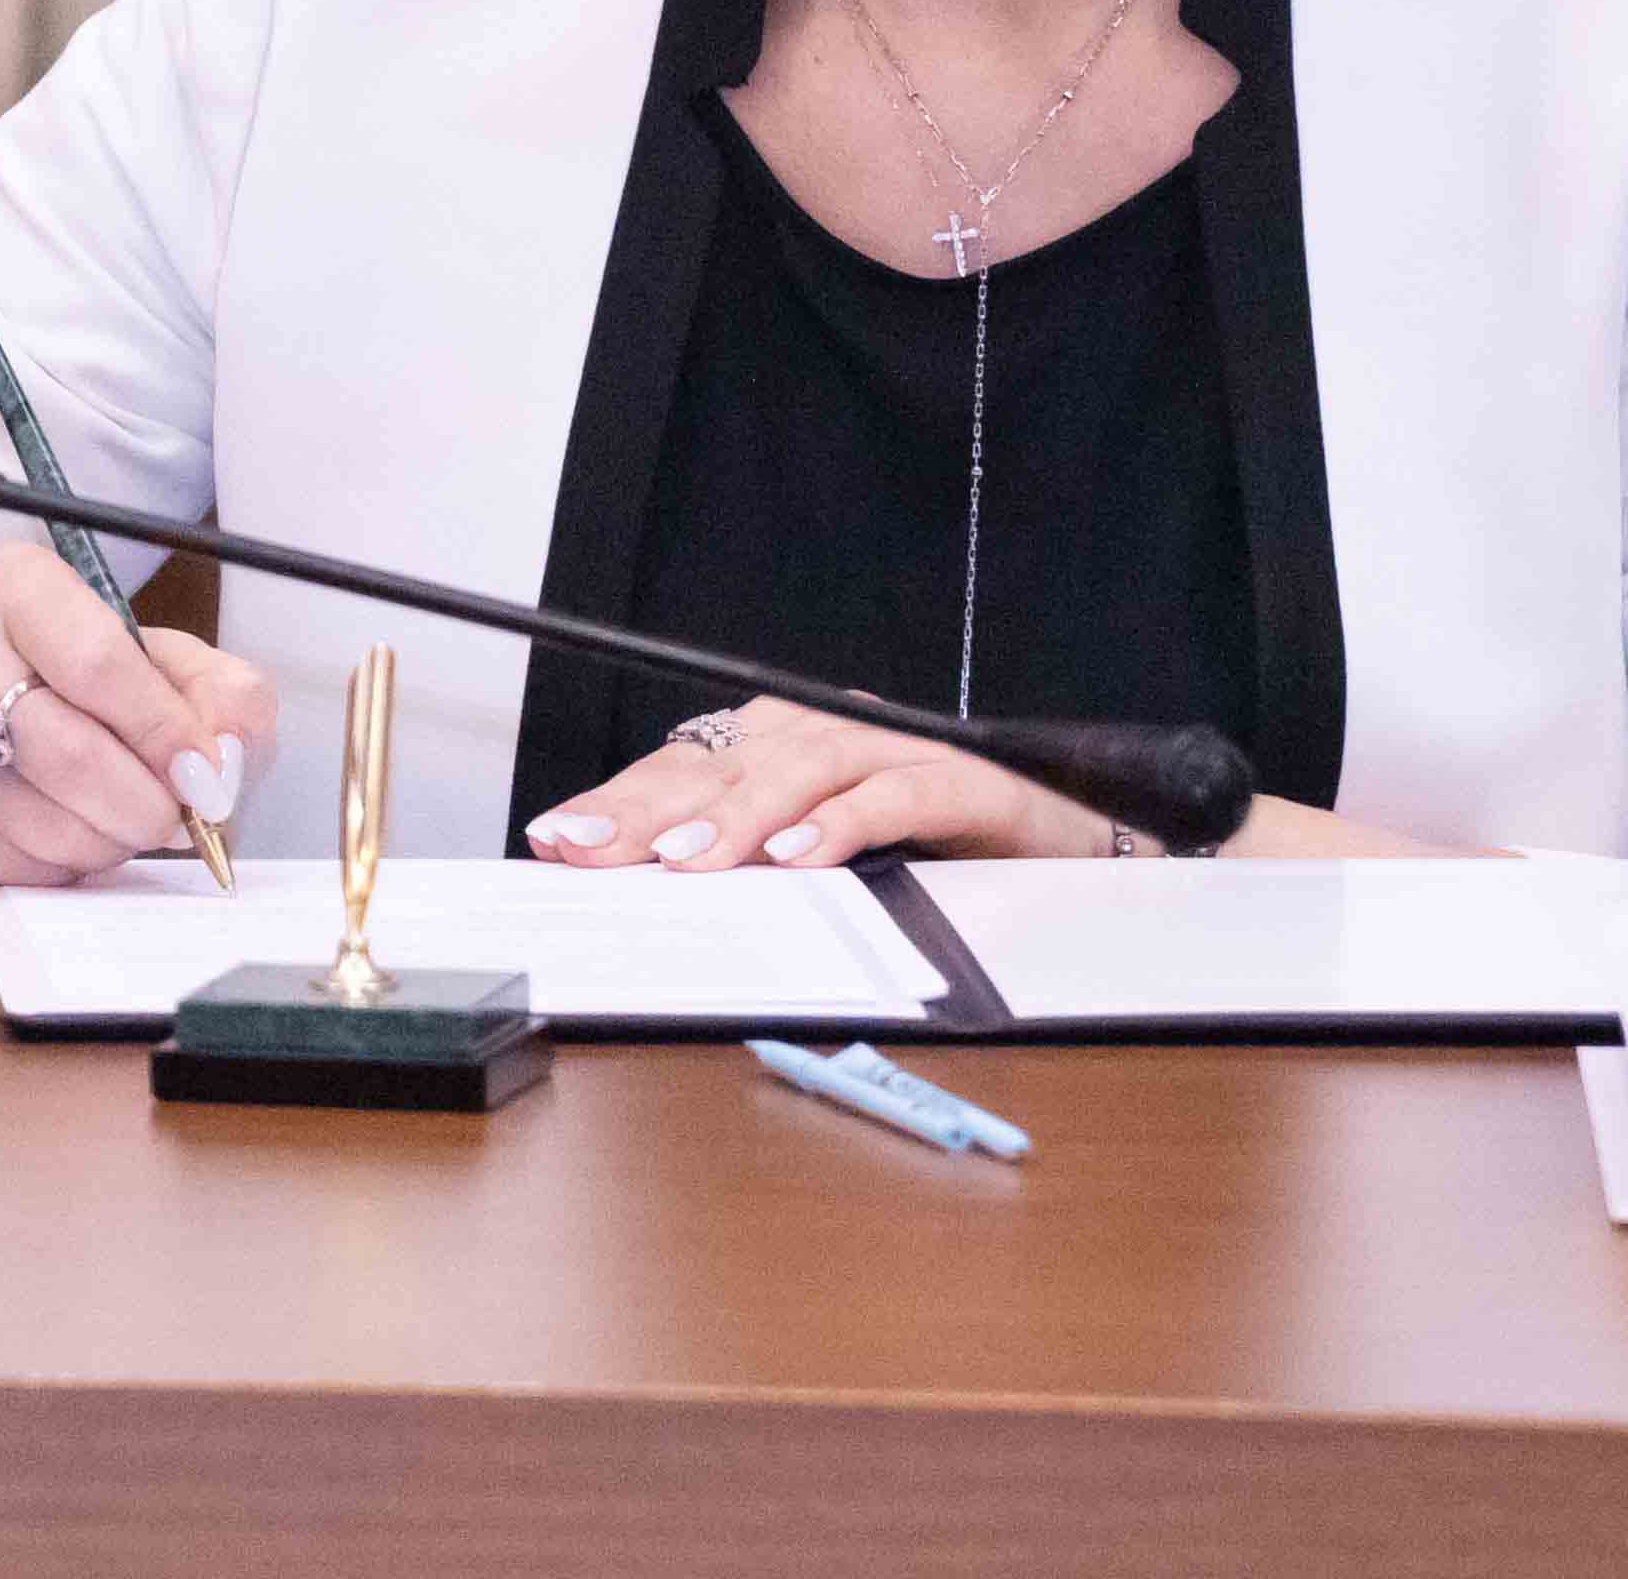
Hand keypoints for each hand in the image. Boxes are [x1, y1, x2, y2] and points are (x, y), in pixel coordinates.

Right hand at [0, 547, 276, 888]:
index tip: (203, 770)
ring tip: (122, 817)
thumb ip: (222, 692)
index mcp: (12, 585)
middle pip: (74, 755)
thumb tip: (226, 759)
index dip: (165, 730)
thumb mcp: (161, 659)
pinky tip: (71, 830)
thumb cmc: (70, 683)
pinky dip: (68, 864)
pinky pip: (19, 864)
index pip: (99, 663)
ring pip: (50, 823)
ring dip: (112, 840)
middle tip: (176, 814)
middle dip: (148, 804)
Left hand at [526, 695, 1104, 870]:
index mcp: (792, 748)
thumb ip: (753, 867)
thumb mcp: (827, 865)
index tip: (556, 836)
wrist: (1071, 841)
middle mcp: (837, 735)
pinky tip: (801, 857)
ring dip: (740, 817)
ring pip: (805, 768)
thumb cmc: (936, 854)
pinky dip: (845, 822)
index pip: (690, 769)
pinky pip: (897, 794)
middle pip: (729, 762)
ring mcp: (902, 751)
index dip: (623, 800)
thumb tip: (652, 891)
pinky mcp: (966, 782)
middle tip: (589, 849)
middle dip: (651, 809)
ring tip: (685, 863)